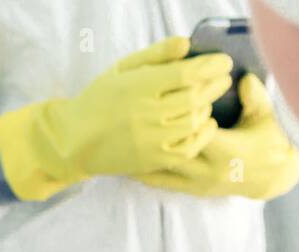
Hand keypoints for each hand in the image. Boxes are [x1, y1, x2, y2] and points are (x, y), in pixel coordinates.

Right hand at [0, 37, 233, 200]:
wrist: (75, 141)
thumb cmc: (100, 99)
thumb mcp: (122, 68)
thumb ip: (156, 55)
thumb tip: (187, 44)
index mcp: (139, 86)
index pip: (187, 74)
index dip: (211, 66)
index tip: (223, 61)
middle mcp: (148, 113)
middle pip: (196, 97)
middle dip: (216, 85)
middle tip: (223, 78)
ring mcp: (153, 139)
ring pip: (195, 121)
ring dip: (208, 107)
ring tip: (208, 99)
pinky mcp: (154, 160)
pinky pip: (189, 147)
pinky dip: (203, 133)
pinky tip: (204, 123)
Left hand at [134, 73, 298, 199]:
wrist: (273, 176)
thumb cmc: (270, 141)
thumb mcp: (266, 116)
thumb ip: (254, 97)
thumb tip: (243, 78)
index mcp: (227, 151)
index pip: (195, 132)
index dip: (179, 117)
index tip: (162, 102)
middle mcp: (210, 171)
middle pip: (172, 152)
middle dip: (152, 139)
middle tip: (127, 124)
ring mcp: (201, 183)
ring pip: (164, 171)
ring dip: (143, 159)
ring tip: (121, 145)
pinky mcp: (195, 191)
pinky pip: (166, 184)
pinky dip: (149, 174)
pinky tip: (131, 164)